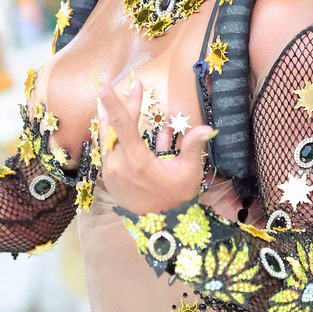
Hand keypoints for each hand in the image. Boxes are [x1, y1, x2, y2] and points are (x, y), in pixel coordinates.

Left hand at [98, 78, 215, 214]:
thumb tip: (207, 128)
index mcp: (136, 161)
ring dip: (114, 118)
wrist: (159, 225)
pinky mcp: (108, 176)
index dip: (114, 103)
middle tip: (137, 86)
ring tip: (118, 99)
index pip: (122, 125)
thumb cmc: (176, 197)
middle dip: (127, 104)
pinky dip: (113, 135)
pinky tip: (119, 123)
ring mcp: (110, 171)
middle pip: (116, 127)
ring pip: (108, 137)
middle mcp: (118, 164)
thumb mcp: (187, 173)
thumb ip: (192, 147)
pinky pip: (108, 149)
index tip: (105, 85)